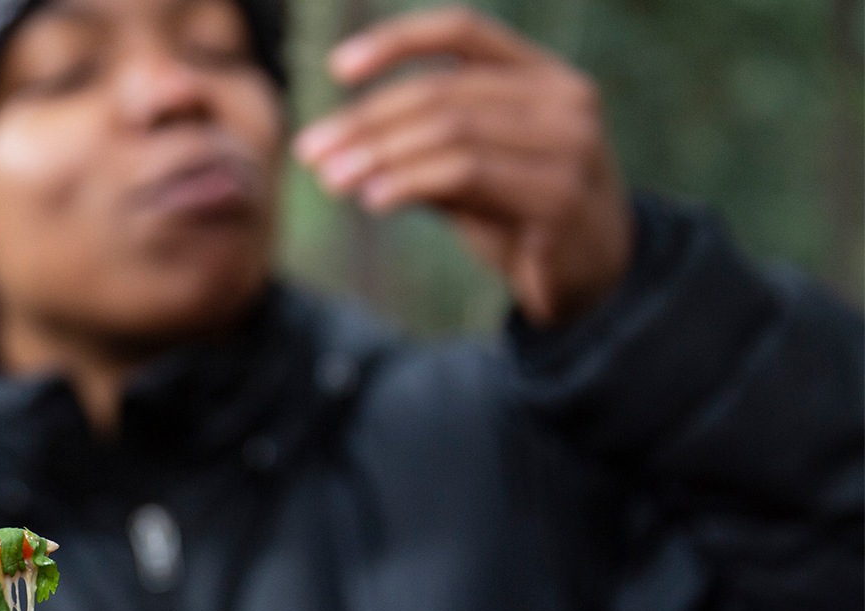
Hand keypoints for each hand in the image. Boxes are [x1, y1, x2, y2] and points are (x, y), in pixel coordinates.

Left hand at [293, 6, 632, 326]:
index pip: (464, 30)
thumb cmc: (524, 219)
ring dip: (379, 153)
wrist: (597, 281)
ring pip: (451, 129)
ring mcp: (570, 143)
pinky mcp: (561, 193)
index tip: (337, 69)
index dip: (397, 40)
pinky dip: (411, 181)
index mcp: (542, 74)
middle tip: (311, 151)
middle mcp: (564, 97)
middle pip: (443, 89)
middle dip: (366, 120)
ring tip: (330, 179)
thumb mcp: (470, 173)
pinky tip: (373, 199)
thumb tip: (339, 142)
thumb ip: (421, 146)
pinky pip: (467, 172)